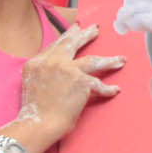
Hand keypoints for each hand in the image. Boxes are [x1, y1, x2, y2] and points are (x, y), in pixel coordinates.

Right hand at [18, 23, 122, 141]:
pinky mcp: (81, 81)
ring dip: (109, 60)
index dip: (67, 37)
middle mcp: (51, 62)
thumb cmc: (36, 110)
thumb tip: (57, 69)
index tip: (75, 30)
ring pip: (93, 60)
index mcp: (37, 62)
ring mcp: (67, 69)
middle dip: (85, 35)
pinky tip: (115, 89)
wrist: (39, 123)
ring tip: (120, 58)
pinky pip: (99, 84)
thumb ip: (43, 71)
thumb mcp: (31, 83)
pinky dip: (108, 89)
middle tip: (95, 29)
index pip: (56, 46)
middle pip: (72, 43)